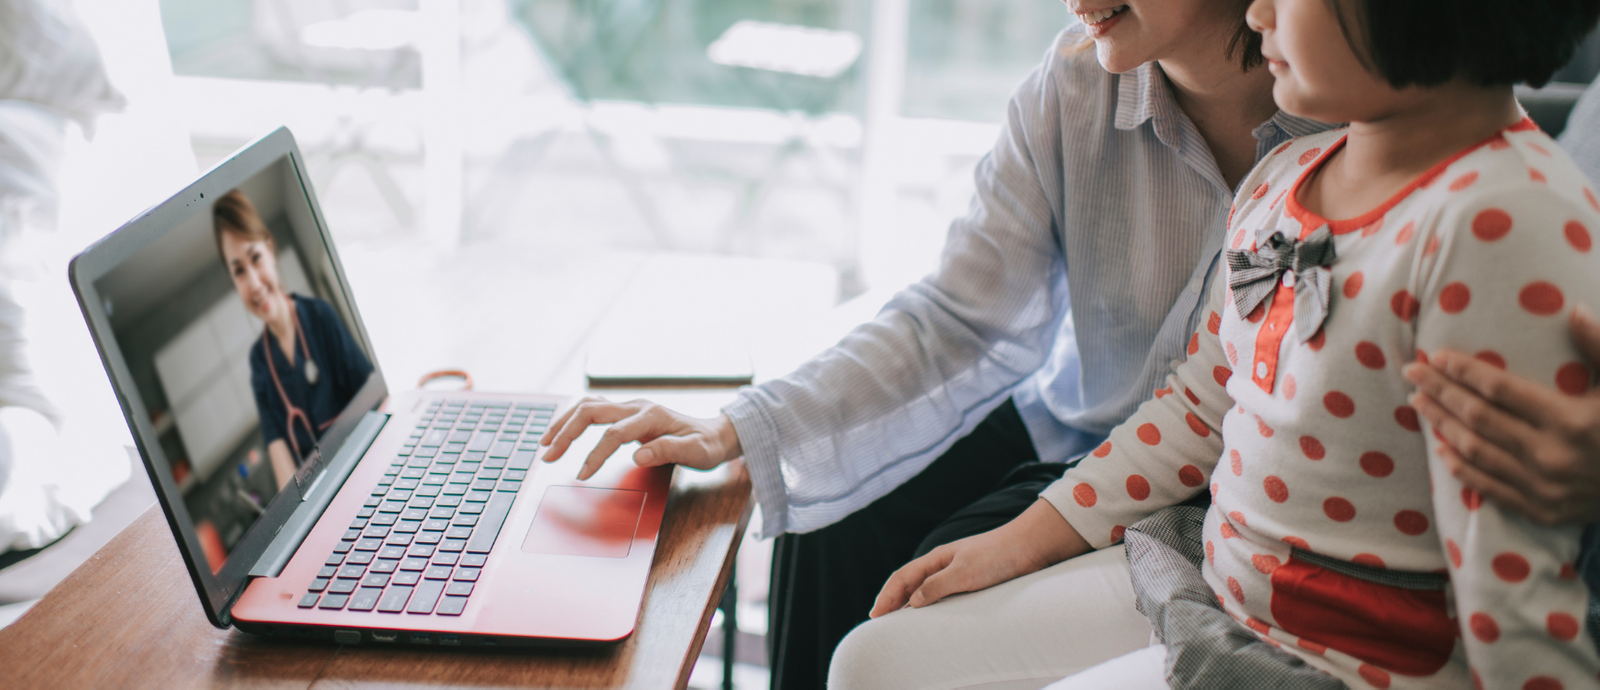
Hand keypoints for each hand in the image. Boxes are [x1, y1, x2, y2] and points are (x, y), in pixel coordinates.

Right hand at [539, 397, 741, 480]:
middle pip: (591, 411)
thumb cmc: (705, 446)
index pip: (613, 433)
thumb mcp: (695, 453)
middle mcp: (637, 406)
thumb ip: (668, 451)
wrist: (714, 434)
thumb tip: (638, 456)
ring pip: (588, 406)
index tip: (581, 476)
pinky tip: (561, 433)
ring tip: (545, 444)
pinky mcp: (626, 413)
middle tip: (548, 456)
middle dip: (566, 433)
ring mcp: (630, 407)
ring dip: (564, 423)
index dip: (595, 454)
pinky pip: (593, 410)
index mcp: (651, 416)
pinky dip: (573, 419)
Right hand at [869, 500, 1089, 617]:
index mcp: (937, 558)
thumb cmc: (998, 556)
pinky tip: (931, 614)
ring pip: (924, 587)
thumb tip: (911, 601)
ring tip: (898, 619)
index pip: (902, 578)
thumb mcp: (965, 573)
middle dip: (892, 599)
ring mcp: (957, 570)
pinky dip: (928, 603)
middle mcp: (944, 563)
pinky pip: (941, 593)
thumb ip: (937, 587)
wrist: (1031, 546)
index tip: (875, 615)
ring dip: (908, 602)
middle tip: (879, 619)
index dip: (886, 596)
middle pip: (909, 582)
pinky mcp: (972, 579)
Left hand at [1402, 307, 1599, 525]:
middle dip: (1440, 391)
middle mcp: (1552, 456)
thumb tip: (1573, 310)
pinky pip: (1488, 487)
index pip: (1500, 389)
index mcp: (1572, 420)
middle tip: (1411, 371)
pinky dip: (1459, 467)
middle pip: (1477, 418)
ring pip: (1475, 451)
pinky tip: (1440, 447)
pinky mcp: (1541, 511)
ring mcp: (1544, 488)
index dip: (1463, 370)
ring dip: (1441, 425)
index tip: (1436, 355)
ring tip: (1418, 402)